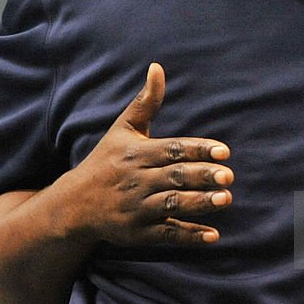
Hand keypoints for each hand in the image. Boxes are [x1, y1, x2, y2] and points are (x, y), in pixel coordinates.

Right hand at [56, 62, 232, 246]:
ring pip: (171, 204)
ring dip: (198, 203)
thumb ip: (145, 102)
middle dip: (202, 177)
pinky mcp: (136, 233)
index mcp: (137, 154)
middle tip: (229, 176)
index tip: (224, 151)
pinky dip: (188, 235)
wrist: (74, 205)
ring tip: (226, 200)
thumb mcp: (123, 130)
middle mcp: (137, 180)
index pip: (172, 150)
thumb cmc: (106, 161)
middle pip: (174, 176)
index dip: (198, 150)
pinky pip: (165, 234)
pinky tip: (213, 236)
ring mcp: (136, 208)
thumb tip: (157, 67)